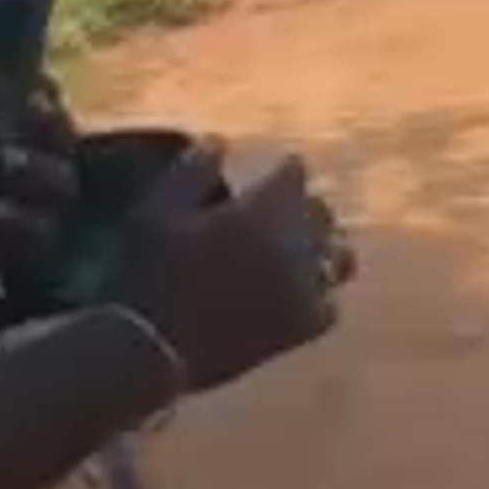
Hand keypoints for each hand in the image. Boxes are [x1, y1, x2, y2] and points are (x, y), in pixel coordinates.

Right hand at [112, 145, 352, 396]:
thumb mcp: (157, 210)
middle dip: (305, 209)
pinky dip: (319, 298)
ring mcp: (303, 288)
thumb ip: (192, 171)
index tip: (276, 175)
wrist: (152, 349)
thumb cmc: (148, 272)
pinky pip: (330, 308)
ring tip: (302, 253)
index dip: (285, 173)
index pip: (295, 174)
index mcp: (264, 208)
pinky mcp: (300, 330)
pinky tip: (300, 298)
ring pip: (339, 258)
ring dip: (324, 249)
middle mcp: (296, 244)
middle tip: (284, 215)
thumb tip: (219, 140)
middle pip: (321, 214)